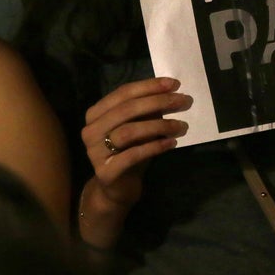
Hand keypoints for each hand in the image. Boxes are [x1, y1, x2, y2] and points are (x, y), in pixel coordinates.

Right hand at [80, 76, 190, 210]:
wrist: (118, 189)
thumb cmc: (130, 152)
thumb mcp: (139, 128)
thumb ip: (148, 112)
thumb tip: (172, 94)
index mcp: (96, 113)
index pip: (123, 93)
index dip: (149, 86)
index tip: (175, 84)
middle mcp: (90, 130)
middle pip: (127, 109)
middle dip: (158, 102)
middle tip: (184, 101)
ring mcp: (94, 151)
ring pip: (129, 131)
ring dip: (160, 125)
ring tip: (182, 125)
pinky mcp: (106, 172)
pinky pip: (133, 155)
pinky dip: (155, 147)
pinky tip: (172, 143)